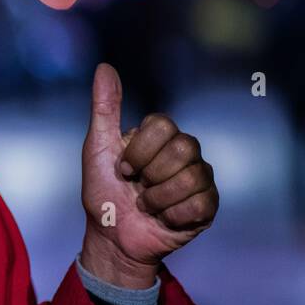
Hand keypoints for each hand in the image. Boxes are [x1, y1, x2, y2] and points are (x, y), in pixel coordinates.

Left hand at [81, 64, 217, 286]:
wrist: (111, 237)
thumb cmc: (102, 192)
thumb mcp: (96, 148)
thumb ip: (104, 108)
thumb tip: (104, 67)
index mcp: (160, 137)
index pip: (163, 124)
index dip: (138, 150)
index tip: (121, 168)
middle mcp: (184, 154)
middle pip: (183, 147)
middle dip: (149, 174)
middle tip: (136, 188)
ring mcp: (199, 179)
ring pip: (192, 176)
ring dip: (158, 198)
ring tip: (146, 205)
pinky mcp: (207, 207)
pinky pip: (200, 204)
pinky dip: (171, 216)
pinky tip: (163, 219)